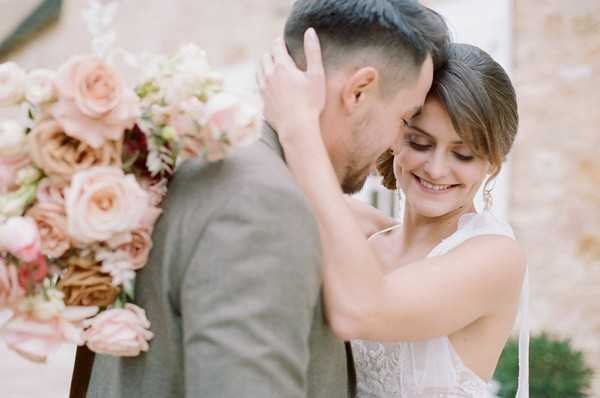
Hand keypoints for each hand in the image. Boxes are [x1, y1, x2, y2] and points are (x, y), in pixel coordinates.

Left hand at [257, 28, 325, 145]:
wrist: (296, 128)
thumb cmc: (310, 102)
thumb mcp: (316, 75)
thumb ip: (313, 52)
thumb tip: (309, 31)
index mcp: (282, 66)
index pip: (277, 45)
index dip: (280, 42)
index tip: (284, 43)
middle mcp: (269, 75)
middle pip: (265, 57)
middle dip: (273, 54)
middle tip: (281, 57)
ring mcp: (263, 89)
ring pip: (259, 71)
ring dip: (266, 67)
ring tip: (275, 70)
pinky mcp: (262, 102)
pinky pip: (259, 87)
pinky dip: (264, 83)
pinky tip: (271, 88)